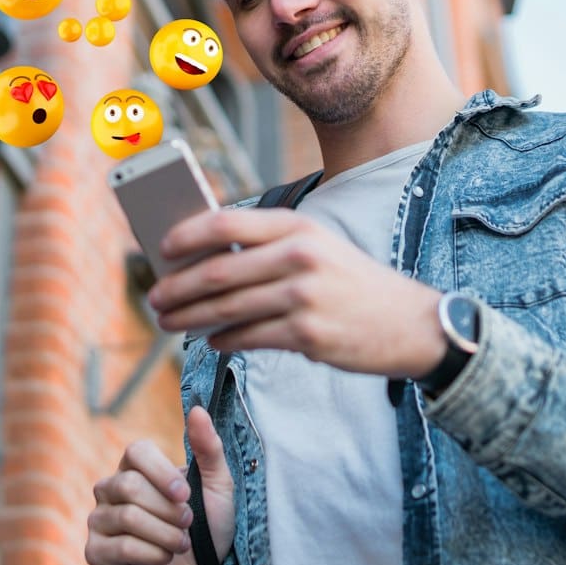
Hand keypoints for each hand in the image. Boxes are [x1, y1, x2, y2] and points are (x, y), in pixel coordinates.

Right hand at [84, 408, 235, 564]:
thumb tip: (197, 409)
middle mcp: (110, 489)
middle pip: (129, 487)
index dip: (161, 472)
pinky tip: (164, 559)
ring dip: (166, 535)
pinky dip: (153, 554)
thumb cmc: (208, 530)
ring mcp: (99, 521)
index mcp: (135, 468)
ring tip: (181, 544)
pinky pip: (121, 547)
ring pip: (127, 518)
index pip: (135, 451)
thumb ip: (208, 448)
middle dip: (168, 510)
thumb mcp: (217, 487)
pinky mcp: (95, 553)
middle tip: (188, 524)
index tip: (186, 494)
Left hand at [147, 207, 446, 378]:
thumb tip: (205, 261)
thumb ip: (269, 248)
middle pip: (218, 270)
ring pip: (226, 308)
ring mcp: (303, 296)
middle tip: (154, 299)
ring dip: (190, 318)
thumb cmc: (354, 284)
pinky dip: (223, 340)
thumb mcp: (319, 247)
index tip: (162, 248)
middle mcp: (299, 256)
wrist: (411, 323)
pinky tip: (211, 341)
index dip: (187, 234)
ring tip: (170, 322)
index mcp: (298, 227)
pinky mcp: (307, 334)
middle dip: (177, 287)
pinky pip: (248, 337)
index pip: (227, 223)